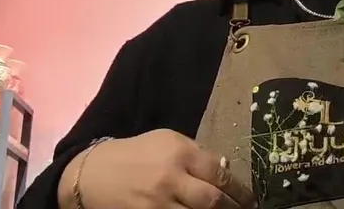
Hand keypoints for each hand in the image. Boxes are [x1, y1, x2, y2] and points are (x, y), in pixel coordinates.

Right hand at [60, 129, 256, 208]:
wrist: (93, 174)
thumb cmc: (135, 153)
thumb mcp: (166, 141)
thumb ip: (197, 153)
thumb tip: (226, 170)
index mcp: (179, 153)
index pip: (220, 174)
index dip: (240, 190)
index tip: (250, 199)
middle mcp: (171, 178)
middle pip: (213, 201)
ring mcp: (159, 204)